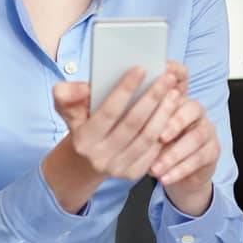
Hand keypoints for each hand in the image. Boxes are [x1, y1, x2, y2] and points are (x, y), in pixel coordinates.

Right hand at [41, 62, 186, 212]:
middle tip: (167, 78)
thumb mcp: (70, 109)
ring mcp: (117, 168)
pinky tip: (173, 112)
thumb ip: (68, 95)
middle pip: (133, 124)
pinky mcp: (133, 174)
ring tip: (174, 92)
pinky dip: (165, 130)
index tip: (141, 69)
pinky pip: (154, 150)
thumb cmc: (84, 123)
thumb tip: (76, 87)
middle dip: (152, 98)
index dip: (125, 90)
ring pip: (147, 137)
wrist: (88, 159)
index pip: (108, 111)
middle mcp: (99, 157)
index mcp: (83, 139)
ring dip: (164, 113)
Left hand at [148, 93, 220, 217]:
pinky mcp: (213, 150)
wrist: (179, 171)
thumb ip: (137, 119)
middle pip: (193, 109)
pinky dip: (180, 169)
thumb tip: (118, 113)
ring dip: (175, 153)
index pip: (179, 87)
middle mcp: (196, 112)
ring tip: (156, 168)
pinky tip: (165, 178)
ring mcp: (207, 130)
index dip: (169, 93)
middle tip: (158, 138)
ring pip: (196, 137)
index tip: (155, 101)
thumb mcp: (146, 130)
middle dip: (175, 124)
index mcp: (178, 100)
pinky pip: (200, 158)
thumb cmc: (157, 146)